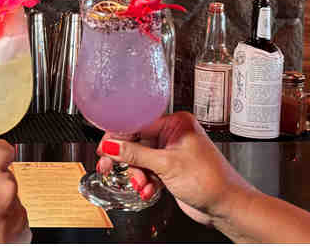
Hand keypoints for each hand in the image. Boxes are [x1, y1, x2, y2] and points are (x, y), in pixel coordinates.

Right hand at [96, 112, 254, 226]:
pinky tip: (149, 189)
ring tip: (142, 185)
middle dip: (126, 159)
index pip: (137, 124)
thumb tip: (111, 145)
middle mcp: (173, 134)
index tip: (104, 147)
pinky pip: (148, 169)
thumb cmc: (211, 181)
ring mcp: (171, 151)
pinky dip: (145, 180)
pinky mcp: (170, 167)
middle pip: (136, 142)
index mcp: (176, 123)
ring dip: (137, 174)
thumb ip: (136, 154)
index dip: (118, 137)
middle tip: (107, 166)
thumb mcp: (167, 165)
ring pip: (140, 158)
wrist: (228, 207)